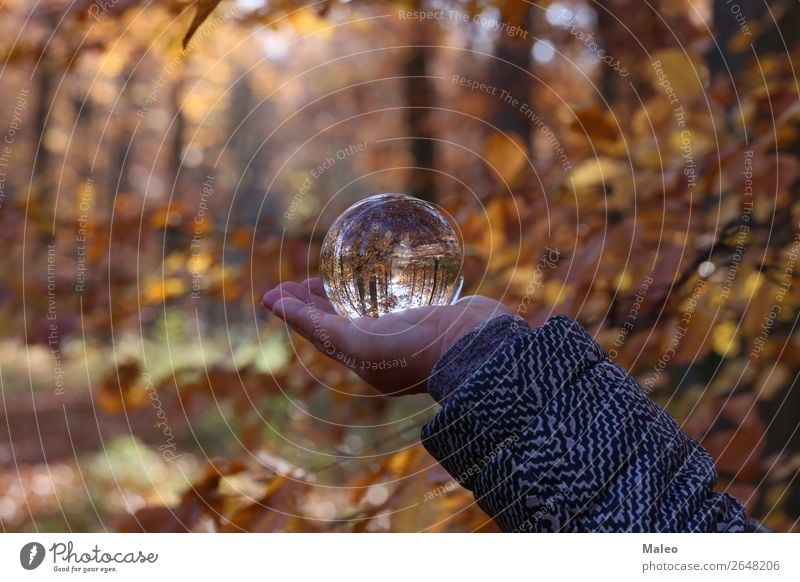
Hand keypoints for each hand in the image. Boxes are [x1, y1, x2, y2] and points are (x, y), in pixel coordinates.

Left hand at [262, 278, 510, 394]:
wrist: (478, 347)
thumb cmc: (413, 350)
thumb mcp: (354, 342)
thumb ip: (313, 323)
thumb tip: (270, 301)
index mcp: (366, 361)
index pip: (321, 333)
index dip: (296, 312)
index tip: (278, 288)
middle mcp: (386, 348)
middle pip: (342, 321)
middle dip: (318, 301)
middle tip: (301, 278)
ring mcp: (410, 330)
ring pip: (370, 308)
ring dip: (347, 292)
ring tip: (331, 272)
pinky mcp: (431, 312)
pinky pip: (399, 297)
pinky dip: (384, 284)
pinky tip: (381, 267)